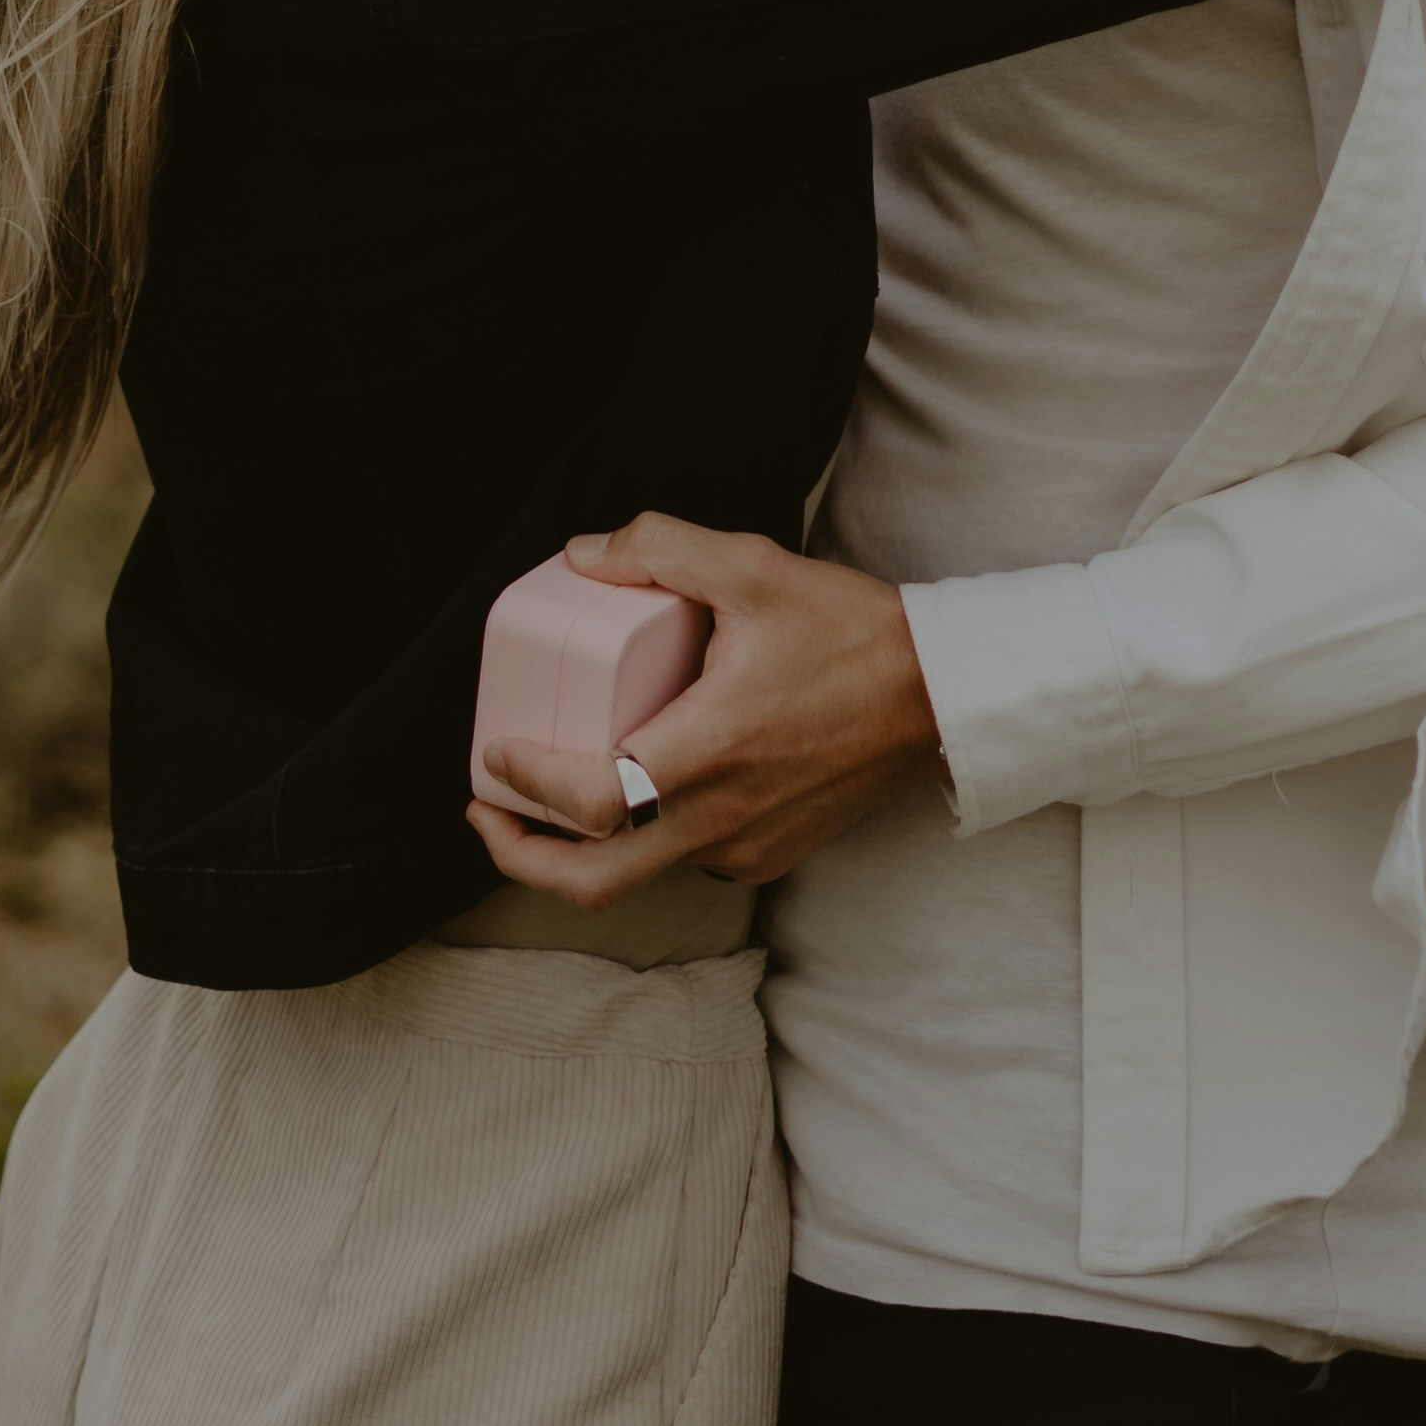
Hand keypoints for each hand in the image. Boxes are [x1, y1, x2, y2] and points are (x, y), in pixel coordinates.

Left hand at [468, 515, 942, 898]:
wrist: (941, 697)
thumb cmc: (853, 633)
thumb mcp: (754, 567)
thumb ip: (662, 547)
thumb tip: (582, 555)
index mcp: (712, 751)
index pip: (593, 801)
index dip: (526, 786)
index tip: (494, 754)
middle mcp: (724, 818)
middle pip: (593, 878)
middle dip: (520, 854)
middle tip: (484, 808)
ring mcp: (746, 847)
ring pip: (635, 876)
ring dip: (575, 850)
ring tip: (540, 798)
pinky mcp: (767, 856)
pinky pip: (681, 862)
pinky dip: (634, 841)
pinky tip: (624, 790)